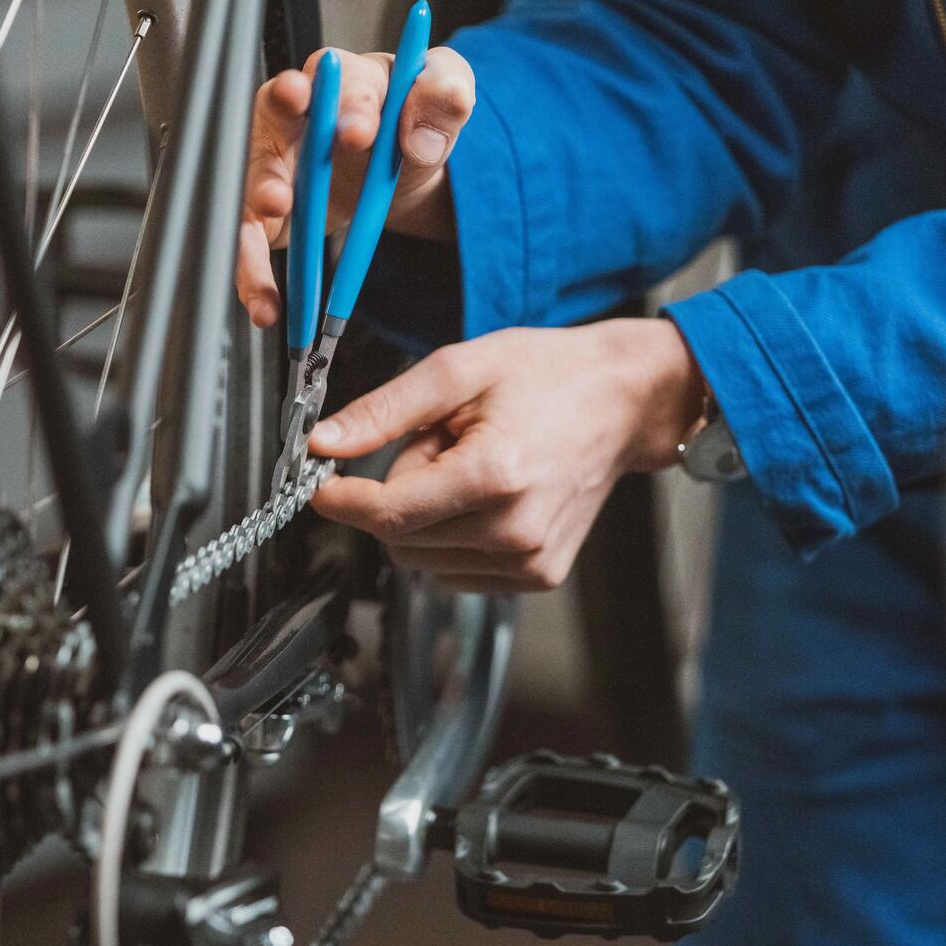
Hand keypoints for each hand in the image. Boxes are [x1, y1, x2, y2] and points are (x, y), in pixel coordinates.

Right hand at [237, 45, 475, 326]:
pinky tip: (267, 306)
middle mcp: (298, 114)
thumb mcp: (445, 97)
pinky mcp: (265, 208)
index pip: (337, 78)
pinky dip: (253, 277)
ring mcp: (275, 160)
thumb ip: (445, 99)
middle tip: (279, 199)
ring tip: (261, 268)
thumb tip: (427, 127)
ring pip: (246, 190)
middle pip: (268, 127)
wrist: (402, 164)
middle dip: (268, 165)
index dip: (345, 105)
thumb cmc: (413, 116)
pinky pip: (249, 242)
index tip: (360, 134)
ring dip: (249, 231)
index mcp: (346, 77)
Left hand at [308, 319, 705, 592]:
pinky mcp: (540, 574)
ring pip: (425, 561)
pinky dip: (453, 537)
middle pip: (401, 541)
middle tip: (437, 445)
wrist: (624, 400)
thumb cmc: (549, 376)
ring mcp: (531, 561)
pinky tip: (487, 495)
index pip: (389, 514)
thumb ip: (383, 411)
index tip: (321, 485)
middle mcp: (516, 531)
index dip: (343, 500)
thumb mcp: (458, 370)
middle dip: (398, 495)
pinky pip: (458, 571)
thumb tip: (324, 444)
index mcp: (495, 476)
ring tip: (469, 466)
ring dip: (427, 517)